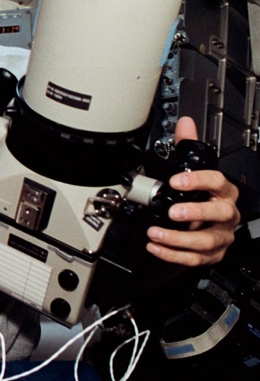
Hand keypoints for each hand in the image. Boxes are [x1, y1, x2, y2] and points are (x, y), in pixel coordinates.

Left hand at [146, 117, 239, 265]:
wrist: (206, 225)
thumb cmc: (202, 196)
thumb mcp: (193, 171)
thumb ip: (187, 146)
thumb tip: (185, 123)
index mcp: (223, 192)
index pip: (218, 182)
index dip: (198, 181)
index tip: (177, 180)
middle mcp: (226, 214)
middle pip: (219, 213)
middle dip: (196, 212)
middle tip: (172, 212)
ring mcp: (221, 235)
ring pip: (206, 240)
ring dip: (178, 239)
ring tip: (155, 234)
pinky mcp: (212, 254)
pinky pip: (195, 258)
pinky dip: (173, 255)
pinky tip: (155, 248)